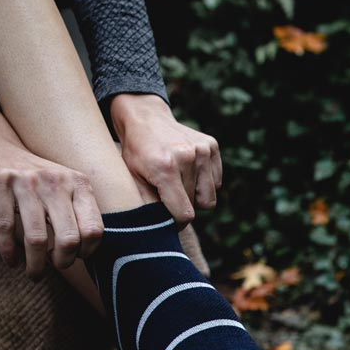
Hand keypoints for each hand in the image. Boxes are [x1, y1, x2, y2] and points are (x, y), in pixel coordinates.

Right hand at [0, 106, 103, 276]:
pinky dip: (8, 252)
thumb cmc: (34, 180)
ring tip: (34, 274)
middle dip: (63, 262)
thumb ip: (78, 212)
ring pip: (37, 239)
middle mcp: (55, 181)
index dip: (86, 251)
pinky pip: (5, 229)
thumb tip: (88, 253)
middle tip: (55, 267)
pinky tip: (11, 261)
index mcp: (78, 183)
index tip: (76, 257)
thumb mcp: (64, 187)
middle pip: (69, 238)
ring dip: (35, 265)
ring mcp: (26, 182)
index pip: (94, 229)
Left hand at [109, 94, 222, 228]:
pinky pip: (216, 182)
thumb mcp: (133, 181)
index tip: (168, 221)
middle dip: (182, 207)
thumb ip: (149, 207)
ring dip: (195, 196)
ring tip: (178, 183)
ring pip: (209, 197)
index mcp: (166, 168)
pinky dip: (204, 182)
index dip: (176, 224)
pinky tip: (188, 171)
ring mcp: (203, 149)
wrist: (145, 117)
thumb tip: (161, 233)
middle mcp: (189, 156)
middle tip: (167, 195)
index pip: (184, 215)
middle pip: (195, 206)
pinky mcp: (212, 145)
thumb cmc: (135, 153)